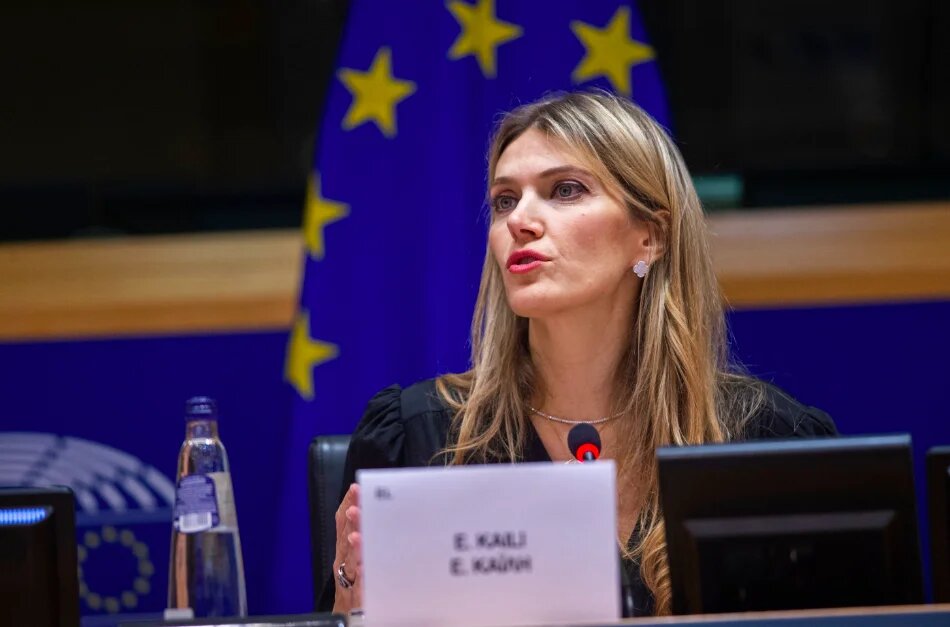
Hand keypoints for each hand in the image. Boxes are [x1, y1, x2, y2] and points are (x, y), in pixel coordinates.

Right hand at [332, 483, 362, 613]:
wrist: (350, 612)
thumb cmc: (356, 581)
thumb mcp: (357, 554)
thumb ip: (362, 533)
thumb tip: (372, 509)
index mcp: (345, 549)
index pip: (344, 522)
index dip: (348, 503)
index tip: (355, 488)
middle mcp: (343, 561)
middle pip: (346, 538)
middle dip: (351, 522)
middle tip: (354, 508)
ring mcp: (349, 578)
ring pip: (351, 561)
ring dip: (354, 549)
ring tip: (356, 537)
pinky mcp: (358, 596)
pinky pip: (360, 586)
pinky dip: (362, 577)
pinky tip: (364, 568)